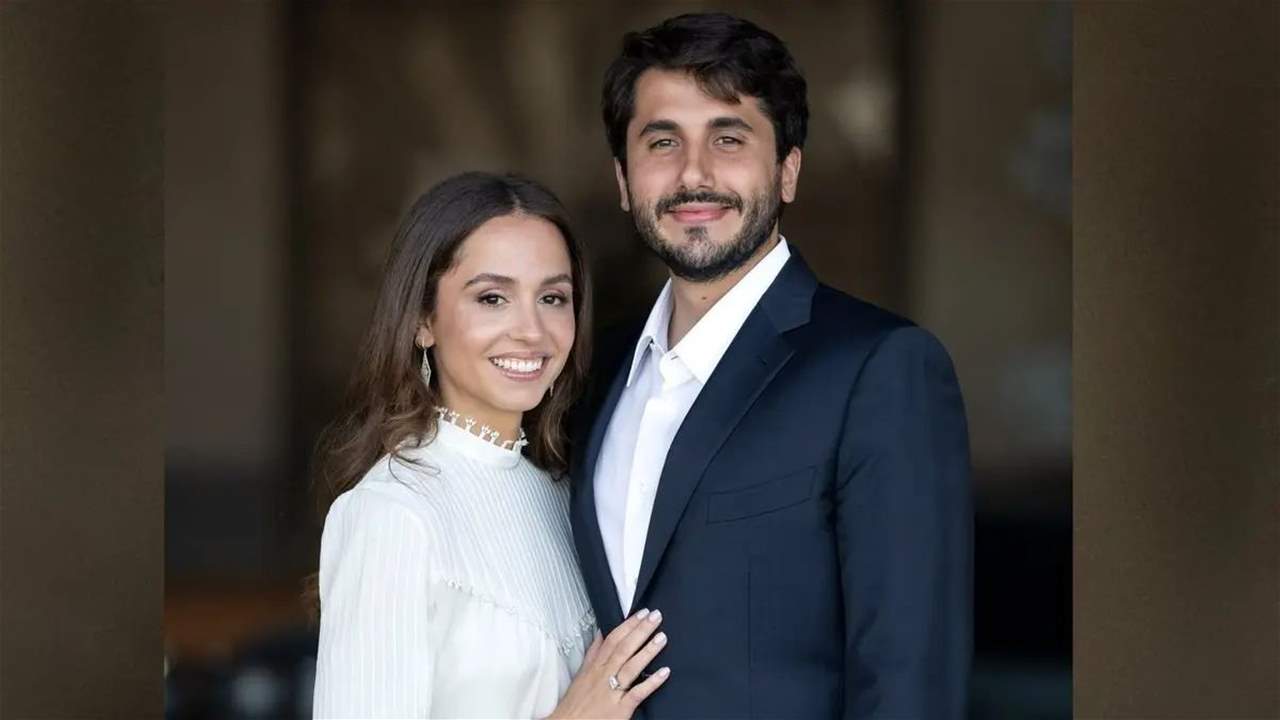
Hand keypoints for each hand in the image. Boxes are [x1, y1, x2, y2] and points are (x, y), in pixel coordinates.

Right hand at [547, 608, 669, 718]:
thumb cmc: (575, 703)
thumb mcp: (581, 673)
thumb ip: (592, 654)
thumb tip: (600, 634)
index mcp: (595, 667)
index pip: (612, 640)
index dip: (627, 625)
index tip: (640, 613)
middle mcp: (603, 676)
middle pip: (623, 648)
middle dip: (640, 631)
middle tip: (655, 616)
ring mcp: (611, 691)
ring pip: (631, 667)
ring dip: (647, 651)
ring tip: (662, 637)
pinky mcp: (619, 709)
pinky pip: (637, 693)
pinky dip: (651, 682)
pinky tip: (664, 672)